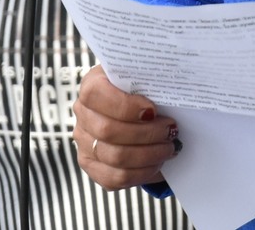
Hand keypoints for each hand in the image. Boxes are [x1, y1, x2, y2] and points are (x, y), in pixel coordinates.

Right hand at [74, 65, 181, 190]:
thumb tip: (170, 89)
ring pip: (115, 157)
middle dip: (147, 133)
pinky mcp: (92, 166)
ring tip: (169, 147)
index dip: (124, 105)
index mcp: (92, 86)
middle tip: (170, 130)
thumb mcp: (144, 77)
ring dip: (149, 154)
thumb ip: (149, 78)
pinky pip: (115, 178)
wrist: (139, 111)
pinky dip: (142, 172)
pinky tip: (157, 162)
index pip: (95, 95)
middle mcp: (83, 115)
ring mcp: (84, 143)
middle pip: (108, 130)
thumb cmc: (143, 91)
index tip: (152, 110)